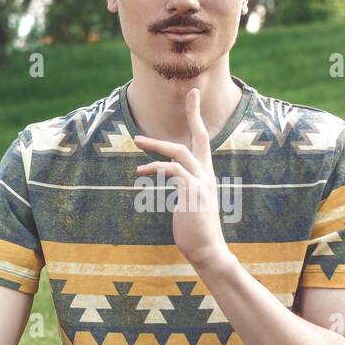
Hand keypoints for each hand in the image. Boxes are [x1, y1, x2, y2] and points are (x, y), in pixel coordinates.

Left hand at [133, 86, 229, 268]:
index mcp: (205, 175)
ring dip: (157, 145)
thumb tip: (171, 176)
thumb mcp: (188, 203)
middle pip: (200, 137)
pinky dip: (157, 167)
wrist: (207, 251)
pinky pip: (174, 172)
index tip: (195, 97)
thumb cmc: (195, 231)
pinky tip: (142, 170)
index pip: (203, 141)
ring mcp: (201, 183)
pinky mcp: (193, 194)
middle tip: (190, 93)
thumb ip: (182, 186)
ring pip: (181, 152)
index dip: (198, 118)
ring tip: (137, 140)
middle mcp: (206, 175)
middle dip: (195, 113)